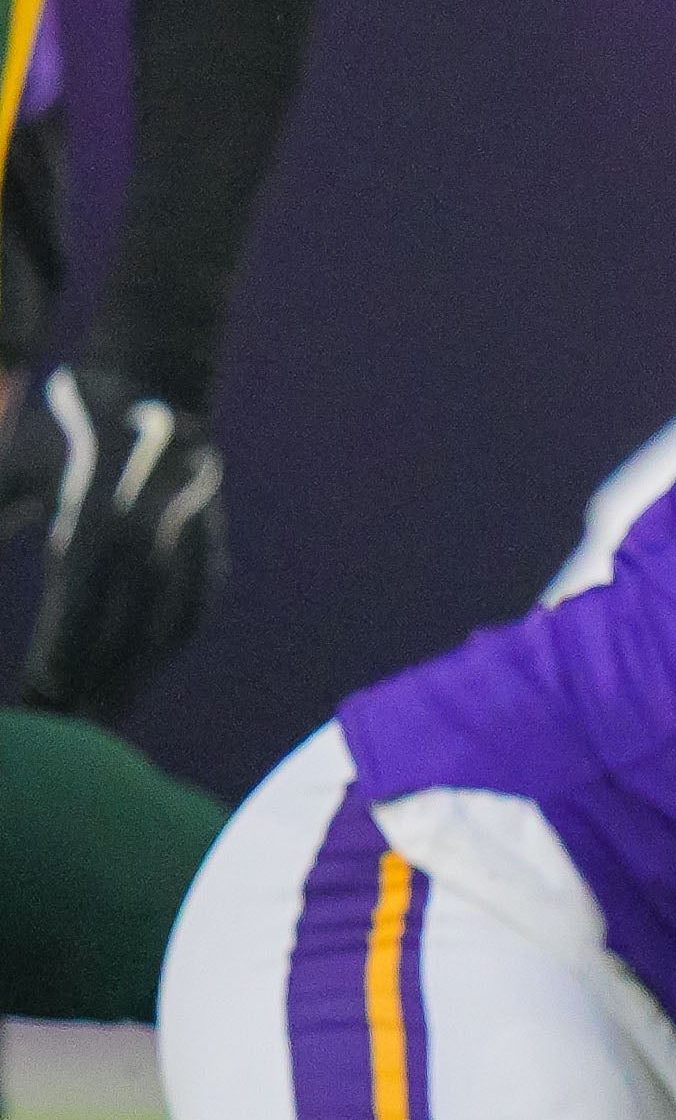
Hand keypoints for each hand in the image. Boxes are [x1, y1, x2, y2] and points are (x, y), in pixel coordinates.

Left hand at [0, 368, 225, 720]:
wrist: (151, 384)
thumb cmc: (60, 431)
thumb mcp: (11, 472)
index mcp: (94, 528)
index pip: (72, 625)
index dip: (51, 674)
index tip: (31, 709)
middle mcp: (150, 545)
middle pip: (118, 644)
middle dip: (84, 694)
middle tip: (56, 734)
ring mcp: (190, 548)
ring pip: (161, 638)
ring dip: (129, 684)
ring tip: (96, 722)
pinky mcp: (212, 549)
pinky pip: (190, 615)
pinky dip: (163, 652)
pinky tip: (137, 676)